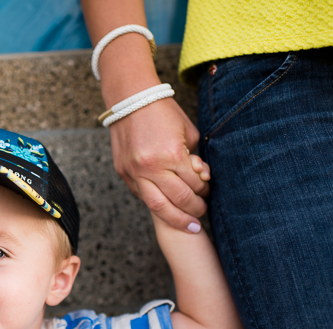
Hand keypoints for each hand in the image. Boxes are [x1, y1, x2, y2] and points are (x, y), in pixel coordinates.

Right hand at [109, 97, 210, 231]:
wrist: (130, 100)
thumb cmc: (163, 112)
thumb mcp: (188, 132)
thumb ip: (194, 158)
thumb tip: (201, 178)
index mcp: (172, 154)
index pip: (194, 184)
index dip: (204, 191)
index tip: (208, 194)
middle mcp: (151, 167)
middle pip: (178, 200)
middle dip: (194, 210)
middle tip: (202, 214)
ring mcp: (134, 172)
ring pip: (157, 206)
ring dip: (176, 218)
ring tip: (189, 225)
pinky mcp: (123, 172)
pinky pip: (141, 196)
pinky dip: (155, 204)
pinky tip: (166, 208)